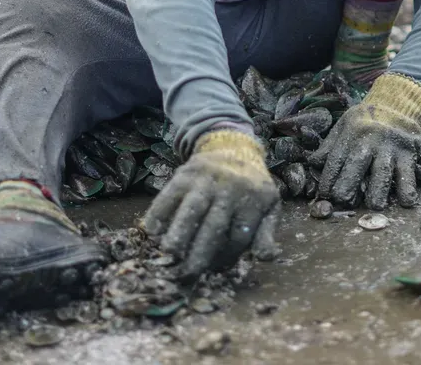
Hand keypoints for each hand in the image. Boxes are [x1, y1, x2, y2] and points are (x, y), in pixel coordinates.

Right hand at [141, 129, 280, 275]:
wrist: (234, 148)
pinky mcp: (185, 174)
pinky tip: (151, 231)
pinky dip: (158, 212)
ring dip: (178, 231)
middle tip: (188, 273)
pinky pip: (168, 194)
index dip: (228, 255)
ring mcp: (206, 179)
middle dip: (201, 251)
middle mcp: (230, 188)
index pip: (239, 235)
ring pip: (191, 208)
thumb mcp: (268, 206)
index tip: (216, 269)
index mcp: (254, 199)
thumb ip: (266, 233)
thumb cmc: (252, 186)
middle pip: (214, 224)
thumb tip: (267, 257)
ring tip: (169, 253)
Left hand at [309, 72, 420, 209]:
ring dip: (378, 191)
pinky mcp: (409, 153)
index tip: (324, 194)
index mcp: (352, 132)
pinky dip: (408, 188)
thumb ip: (330, 145)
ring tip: (374, 206)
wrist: (398, 103)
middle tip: (342, 201)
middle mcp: (371, 139)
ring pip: (382, 171)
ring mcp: (391, 146)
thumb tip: (313, 163)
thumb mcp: (345, 124)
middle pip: (357, 164)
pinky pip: (408, 173)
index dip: (329, 177)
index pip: (336, 158)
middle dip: (348, 185)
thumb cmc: (367, 119)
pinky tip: (406, 201)